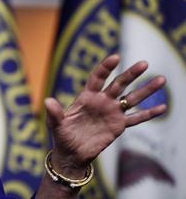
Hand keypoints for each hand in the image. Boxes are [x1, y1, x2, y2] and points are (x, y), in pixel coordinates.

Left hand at [44, 54, 165, 174]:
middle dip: (131, 74)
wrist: (71, 153)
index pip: (97, 78)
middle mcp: (102, 101)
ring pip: (131, 98)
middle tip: (144, 63)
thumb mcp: (55, 124)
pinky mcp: (118, 126)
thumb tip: (47, 101)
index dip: (106, 67)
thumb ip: (54, 112)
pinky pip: (136, 119)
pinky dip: (148, 114)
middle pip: (119, 84)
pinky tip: (162, 107)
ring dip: (146, 90)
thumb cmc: (61, 136)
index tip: (116, 57)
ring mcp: (111, 112)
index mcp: (86, 97)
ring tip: (162, 79)